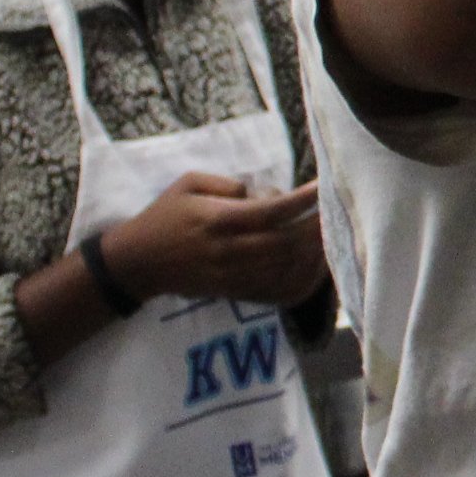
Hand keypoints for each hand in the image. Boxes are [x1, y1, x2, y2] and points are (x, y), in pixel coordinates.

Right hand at [100, 176, 327, 309]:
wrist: (139, 263)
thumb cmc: (165, 215)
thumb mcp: (188, 183)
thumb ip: (227, 183)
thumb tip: (264, 192)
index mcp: (218, 221)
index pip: (271, 212)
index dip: (302, 200)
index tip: (324, 186)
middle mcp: (229, 251)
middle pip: (286, 243)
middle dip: (316, 228)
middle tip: (336, 210)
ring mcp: (234, 276)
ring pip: (287, 269)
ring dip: (315, 253)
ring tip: (333, 233)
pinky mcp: (237, 293)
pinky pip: (279, 292)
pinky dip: (305, 280)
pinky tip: (318, 263)